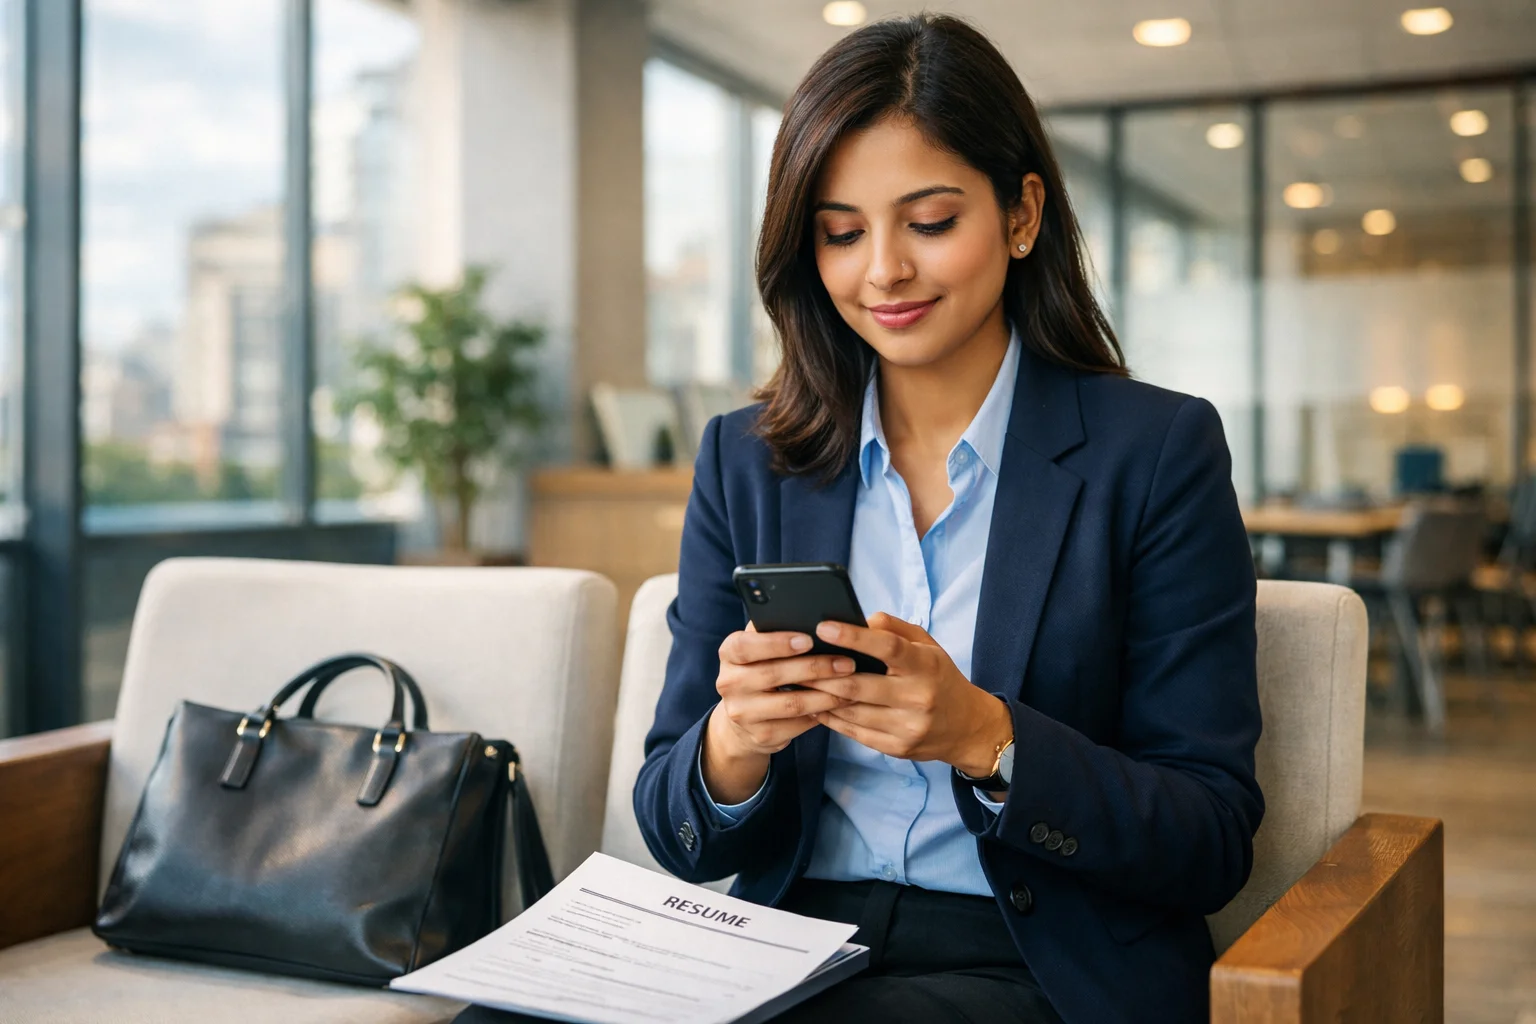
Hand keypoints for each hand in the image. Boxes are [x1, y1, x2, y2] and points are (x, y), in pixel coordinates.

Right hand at [701, 624, 855, 803]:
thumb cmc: (761, 669)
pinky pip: (798, 724)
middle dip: (815, 667)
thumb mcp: (760, 648)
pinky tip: (839, 704)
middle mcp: (729, 683)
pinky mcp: (761, 735)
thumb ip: (775, 631)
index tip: (809, 639)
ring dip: (826, 694)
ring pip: (791, 703)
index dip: (777, 643)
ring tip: (851, 684)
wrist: (745, 716)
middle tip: (846, 663)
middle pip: (773, 674)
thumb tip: (813, 618)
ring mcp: (743, 713)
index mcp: (729, 654)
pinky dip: (822, 713)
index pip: (746, 646)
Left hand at [800, 613, 1012, 777]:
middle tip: (795, 661)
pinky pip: (855, 732)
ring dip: (820, 696)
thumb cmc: (940, 678)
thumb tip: (861, 620)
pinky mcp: (897, 748)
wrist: (967, 727)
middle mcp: (918, 697)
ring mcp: (907, 727)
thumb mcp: (928, 647)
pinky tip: (815, 705)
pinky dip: (831, 718)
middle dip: (822, 673)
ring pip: (852, 711)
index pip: (887, 648)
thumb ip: (895, 630)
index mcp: (926, 666)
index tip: (823, 627)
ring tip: (798, 682)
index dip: (853, 637)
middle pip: (859, 685)